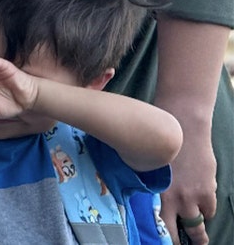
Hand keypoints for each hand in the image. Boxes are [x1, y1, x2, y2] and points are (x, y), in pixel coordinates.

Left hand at [159, 125, 215, 244]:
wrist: (184, 126)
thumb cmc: (161, 142)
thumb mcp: (150, 167)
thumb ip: (155, 185)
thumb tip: (154, 199)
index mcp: (154, 192)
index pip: (157, 224)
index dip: (160, 236)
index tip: (160, 241)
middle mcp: (173, 199)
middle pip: (178, 231)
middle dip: (182, 241)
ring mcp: (192, 196)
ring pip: (197, 226)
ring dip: (198, 233)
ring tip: (199, 239)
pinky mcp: (207, 190)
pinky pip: (209, 210)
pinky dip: (206, 210)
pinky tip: (203, 208)